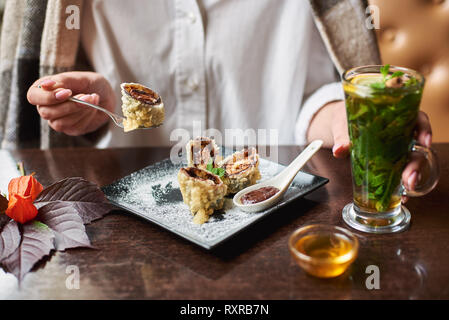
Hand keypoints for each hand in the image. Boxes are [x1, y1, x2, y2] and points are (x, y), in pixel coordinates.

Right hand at [27, 71, 115, 135]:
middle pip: (46, 112)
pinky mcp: (70, 129)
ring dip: (79, 111)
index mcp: (43, 90)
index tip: (67, 92)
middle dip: (69, 105)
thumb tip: (45, 85)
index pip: (33, 97)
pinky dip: (86, 116)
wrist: (108, 95)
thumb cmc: (91, 84)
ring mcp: (58, 120)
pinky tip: (93, 107)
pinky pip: (74, 127)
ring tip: (92, 99)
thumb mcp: (80, 78)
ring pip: (59, 123)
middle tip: (86, 96)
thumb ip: (63, 81)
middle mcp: (47, 106)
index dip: (48, 97)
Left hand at [307, 100, 432, 196]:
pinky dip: (401, 184)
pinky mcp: (389, 161)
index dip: (424, 130)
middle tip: (410, 178)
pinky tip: (400, 195)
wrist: (339, 126)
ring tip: (407, 189)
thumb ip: (342, 137)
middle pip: (417, 146)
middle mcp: (401, 132)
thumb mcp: (343, 124)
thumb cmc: (345, 119)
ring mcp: (397, 148)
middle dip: (417, 163)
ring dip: (412, 175)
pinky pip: (399, 172)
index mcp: (394, 116)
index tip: (424, 142)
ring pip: (412, 161)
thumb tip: (339, 150)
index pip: (418, 119)